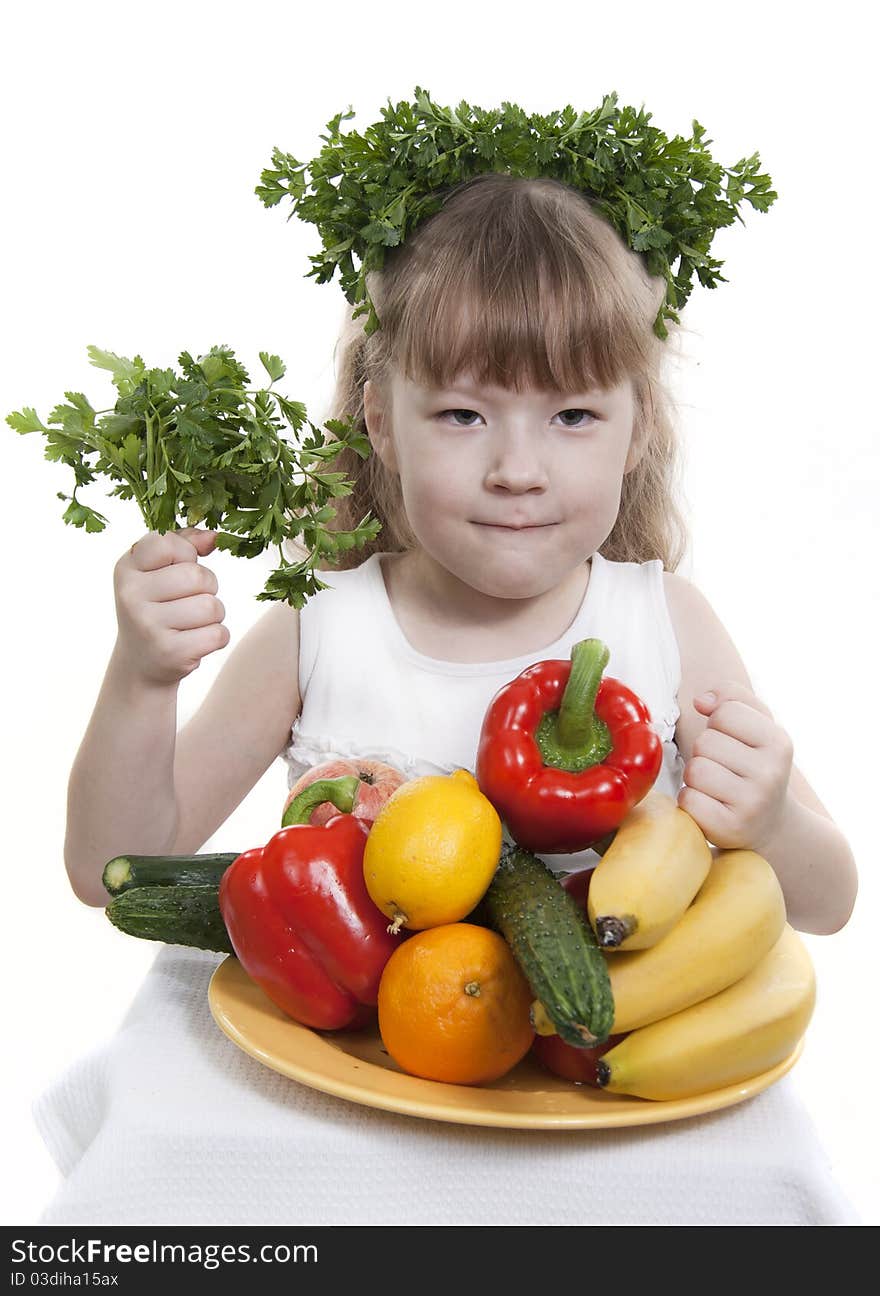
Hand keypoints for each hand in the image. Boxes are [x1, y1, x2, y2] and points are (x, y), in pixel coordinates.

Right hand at [113, 527, 229, 686]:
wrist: (140, 662)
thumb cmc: (157, 606)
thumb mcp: (157, 570)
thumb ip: (183, 544)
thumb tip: (214, 537)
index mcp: (127, 568)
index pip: (166, 542)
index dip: (184, 552)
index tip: (176, 567)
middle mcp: (131, 595)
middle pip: (197, 576)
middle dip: (206, 587)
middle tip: (189, 600)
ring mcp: (148, 625)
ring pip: (211, 606)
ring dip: (213, 615)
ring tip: (191, 622)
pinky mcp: (170, 652)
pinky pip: (218, 634)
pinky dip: (216, 637)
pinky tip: (195, 641)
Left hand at [676, 680, 793, 851]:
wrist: (771, 824)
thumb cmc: (756, 766)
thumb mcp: (758, 726)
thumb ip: (731, 698)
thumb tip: (701, 700)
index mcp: (779, 742)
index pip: (724, 712)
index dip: (718, 724)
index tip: (732, 741)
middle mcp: (770, 773)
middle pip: (705, 742)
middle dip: (705, 753)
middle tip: (725, 769)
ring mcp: (752, 803)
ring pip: (695, 770)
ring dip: (696, 777)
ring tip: (717, 787)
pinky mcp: (729, 828)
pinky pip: (688, 799)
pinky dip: (692, 801)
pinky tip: (711, 805)